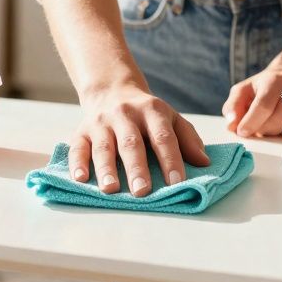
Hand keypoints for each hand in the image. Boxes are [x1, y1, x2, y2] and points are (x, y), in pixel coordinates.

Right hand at [70, 83, 210, 196]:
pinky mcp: (81, 131)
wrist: (112, 91)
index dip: (171, 160)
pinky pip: (78, 148)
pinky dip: (78, 163)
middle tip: (142, 191)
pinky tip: (80, 179)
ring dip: (107, 168)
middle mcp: (125, 115)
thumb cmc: (147, 115)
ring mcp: (101, 123)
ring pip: (104, 147)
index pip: (163, 137)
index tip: (177, 183)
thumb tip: (204, 163)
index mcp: (152, 111)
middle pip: (132, 143)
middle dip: (137, 168)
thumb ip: (187, 139)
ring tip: (111, 189)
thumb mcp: (171, 119)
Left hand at [222, 59, 281, 137]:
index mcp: (275, 81)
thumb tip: (231, 126)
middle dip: (259, 128)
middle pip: (274, 122)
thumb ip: (233, 105)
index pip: (264, 105)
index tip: (241, 131)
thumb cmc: (265, 85)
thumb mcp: (244, 89)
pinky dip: (280, 132)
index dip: (251, 121)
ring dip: (270, 130)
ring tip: (267, 119)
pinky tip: (277, 122)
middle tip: (253, 123)